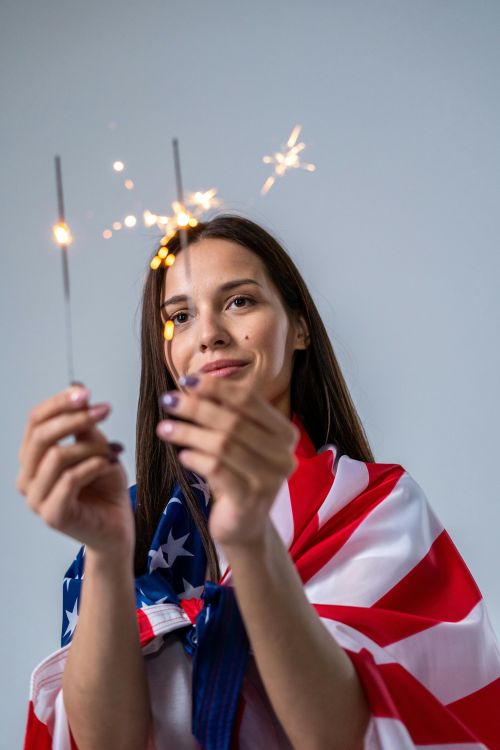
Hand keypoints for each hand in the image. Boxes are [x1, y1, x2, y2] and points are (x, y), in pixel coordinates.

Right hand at [17, 385, 133, 554]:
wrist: (117, 525)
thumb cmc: (104, 487)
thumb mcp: (96, 447)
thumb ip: (84, 425)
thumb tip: (77, 388)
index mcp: (32, 457)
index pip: (35, 421)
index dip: (59, 402)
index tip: (86, 392)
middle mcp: (27, 477)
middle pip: (41, 435)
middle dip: (75, 418)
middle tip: (105, 410)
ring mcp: (36, 498)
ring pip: (57, 456)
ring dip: (92, 446)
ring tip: (115, 449)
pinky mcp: (52, 515)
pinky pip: (70, 479)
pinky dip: (94, 465)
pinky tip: (111, 463)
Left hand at [156, 374, 298, 547]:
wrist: (245, 525)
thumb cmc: (238, 476)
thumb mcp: (239, 443)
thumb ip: (226, 415)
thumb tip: (192, 384)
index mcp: (284, 433)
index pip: (248, 400)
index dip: (216, 387)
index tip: (187, 380)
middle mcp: (283, 454)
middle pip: (233, 421)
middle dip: (196, 407)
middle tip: (168, 400)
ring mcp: (270, 478)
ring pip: (223, 445)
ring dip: (189, 432)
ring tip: (164, 428)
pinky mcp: (250, 499)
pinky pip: (217, 470)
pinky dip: (196, 459)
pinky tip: (182, 456)